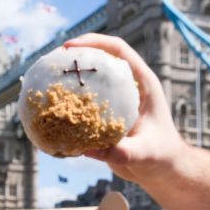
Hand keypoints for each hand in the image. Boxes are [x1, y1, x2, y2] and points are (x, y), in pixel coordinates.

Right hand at [63, 33, 186, 182]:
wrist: (162, 168)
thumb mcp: (144, 153)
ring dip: (71, 76)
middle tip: (53, 60)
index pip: (119, 50)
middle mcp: (129, 86)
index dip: (95, 42)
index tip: (70, 46)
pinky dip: (69, 100)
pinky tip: (53, 107)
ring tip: (47, 79)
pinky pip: (85, 101)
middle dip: (77, 54)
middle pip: (101, 57)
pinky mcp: (107, 113)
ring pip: (92, 78)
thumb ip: (122, 151)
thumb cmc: (161, 156)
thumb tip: (89, 150)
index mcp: (143, 83)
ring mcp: (117, 99)